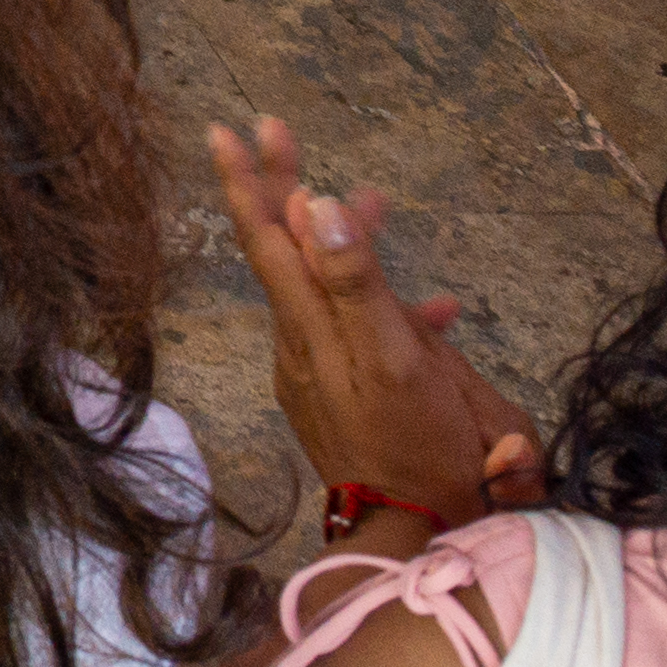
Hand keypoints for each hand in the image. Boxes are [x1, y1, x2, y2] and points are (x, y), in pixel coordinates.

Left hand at [209, 115, 544, 531]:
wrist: (418, 538)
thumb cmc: (418, 449)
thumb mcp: (395, 360)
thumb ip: (356, 283)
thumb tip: (319, 204)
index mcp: (314, 329)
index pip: (270, 241)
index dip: (251, 183)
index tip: (229, 130)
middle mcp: (307, 345)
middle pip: (288, 251)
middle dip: (285, 187)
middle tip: (275, 129)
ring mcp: (328, 372)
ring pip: (331, 287)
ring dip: (351, 241)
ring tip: (381, 201)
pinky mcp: (352, 397)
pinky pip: (363, 333)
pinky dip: (392, 309)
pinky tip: (437, 309)